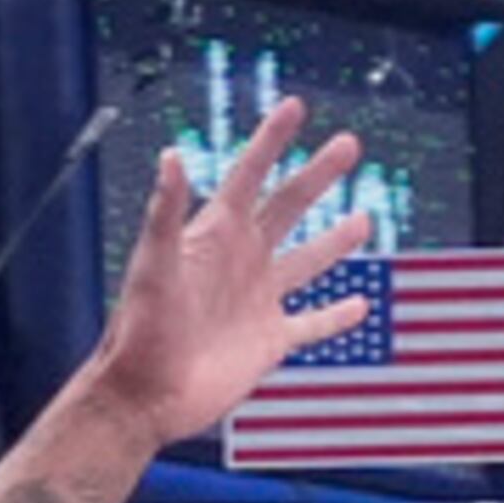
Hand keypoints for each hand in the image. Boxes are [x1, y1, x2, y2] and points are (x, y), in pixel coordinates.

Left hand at [89, 94, 373, 446]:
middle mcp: (241, 261)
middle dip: (318, 175)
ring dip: (335, 241)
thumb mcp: (153, 265)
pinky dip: (336, 317)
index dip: (271, 140)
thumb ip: (165, 211)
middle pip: (288, 207)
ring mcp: (258, 301)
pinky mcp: (269, 342)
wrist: (144, 396)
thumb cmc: (140, 330)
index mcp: (216, 236)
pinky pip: (311, 324)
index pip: (249, 175)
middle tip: (348, 145)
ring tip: (363, 220)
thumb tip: (172, 155)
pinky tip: (359, 305)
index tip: (295, 106)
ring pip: (307, 262)